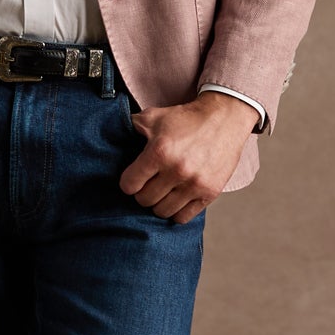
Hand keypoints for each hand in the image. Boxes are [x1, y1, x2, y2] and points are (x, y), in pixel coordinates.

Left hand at [118, 90, 258, 221]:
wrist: (224, 118)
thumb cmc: (186, 118)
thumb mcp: (154, 116)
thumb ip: (130, 127)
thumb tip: (110, 135)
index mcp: (159, 152)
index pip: (129, 185)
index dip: (128, 182)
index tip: (134, 178)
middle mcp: (177, 170)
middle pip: (144, 200)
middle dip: (143, 192)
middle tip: (148, 183)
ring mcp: (195, 184)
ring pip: (162, 211)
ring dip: (158, 203)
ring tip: (162, 191)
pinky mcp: (209, 193)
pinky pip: (183, 217)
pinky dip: (176, 211)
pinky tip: (176, 198)